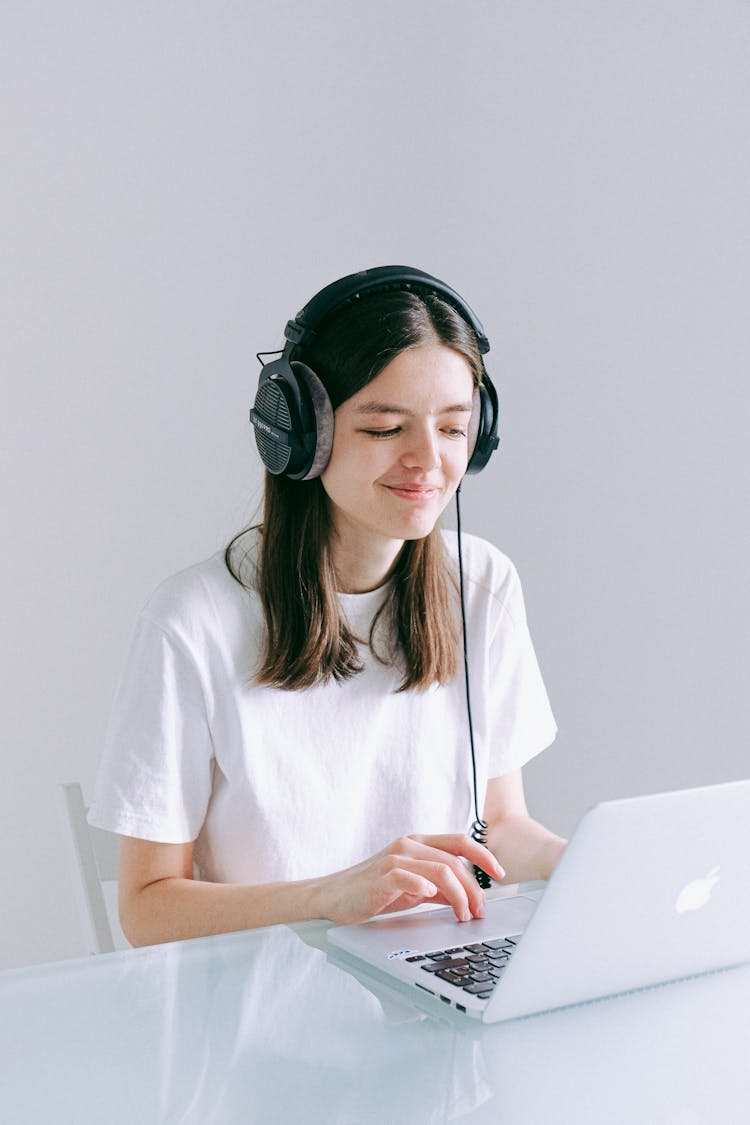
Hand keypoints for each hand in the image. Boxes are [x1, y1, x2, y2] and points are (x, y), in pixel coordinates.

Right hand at [313, 834, 504, 925]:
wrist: (332, 897)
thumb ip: (438, 888)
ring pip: (440, 870)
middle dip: (474, 889)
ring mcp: (395, 858)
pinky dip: (426, 886)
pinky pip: (410, 877)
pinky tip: (433, 897)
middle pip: (454, 862)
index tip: (500, 873)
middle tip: (480, 912)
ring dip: (459, 895)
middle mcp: (409, 845)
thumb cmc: (373, 892)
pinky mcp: (382, 875)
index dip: (483, 855)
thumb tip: (468, 898)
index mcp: (418, 844)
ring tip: (464, 916)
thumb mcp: (413, 888)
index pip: (460, 842)